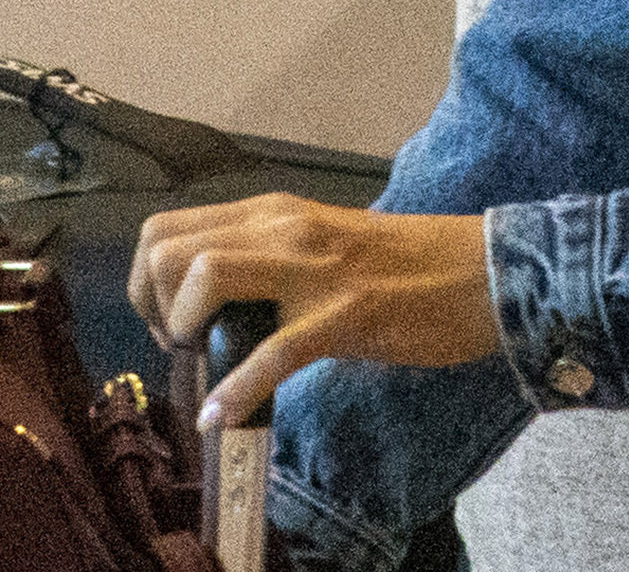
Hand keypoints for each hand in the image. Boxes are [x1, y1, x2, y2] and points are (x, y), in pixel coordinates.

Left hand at [133, 194, 497, 428]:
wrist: (482, 271)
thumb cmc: (404, 266)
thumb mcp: (319, 246)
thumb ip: (266, 263)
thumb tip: (211, 306)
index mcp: (272, 213)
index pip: (167, 228)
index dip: (146, 282)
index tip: (165, 324)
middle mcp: (283, 229)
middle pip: (170, 249)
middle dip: (152, 307)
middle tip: (178, 347)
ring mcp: (314, 270)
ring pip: (207, 277)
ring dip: (185, 328)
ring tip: (202, 362)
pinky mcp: (346, 314)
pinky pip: (273, 351)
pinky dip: (237, 389)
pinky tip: (222, 415)